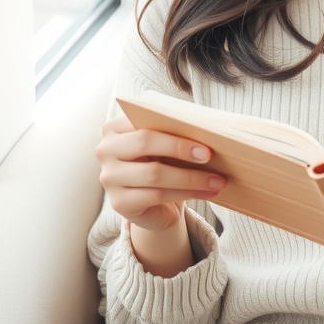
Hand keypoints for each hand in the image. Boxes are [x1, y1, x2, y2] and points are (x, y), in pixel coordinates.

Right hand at [96, 112, 226, 233]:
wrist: (154, 203)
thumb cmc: (162, 163)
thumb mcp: (166, 144)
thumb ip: (174, 131)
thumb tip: (206, 126)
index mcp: (114, 127)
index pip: (143, 121)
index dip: (174, 129)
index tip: (204, 139)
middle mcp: (105, 150)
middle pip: (145, 143)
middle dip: (181, 149)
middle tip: (210, 156)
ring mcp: (109, 178)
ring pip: (154, 174)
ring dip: (191, 177)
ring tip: (217, 180)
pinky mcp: (119, 203)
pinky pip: (157, 195)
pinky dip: (186, 193)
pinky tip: (206, 193)